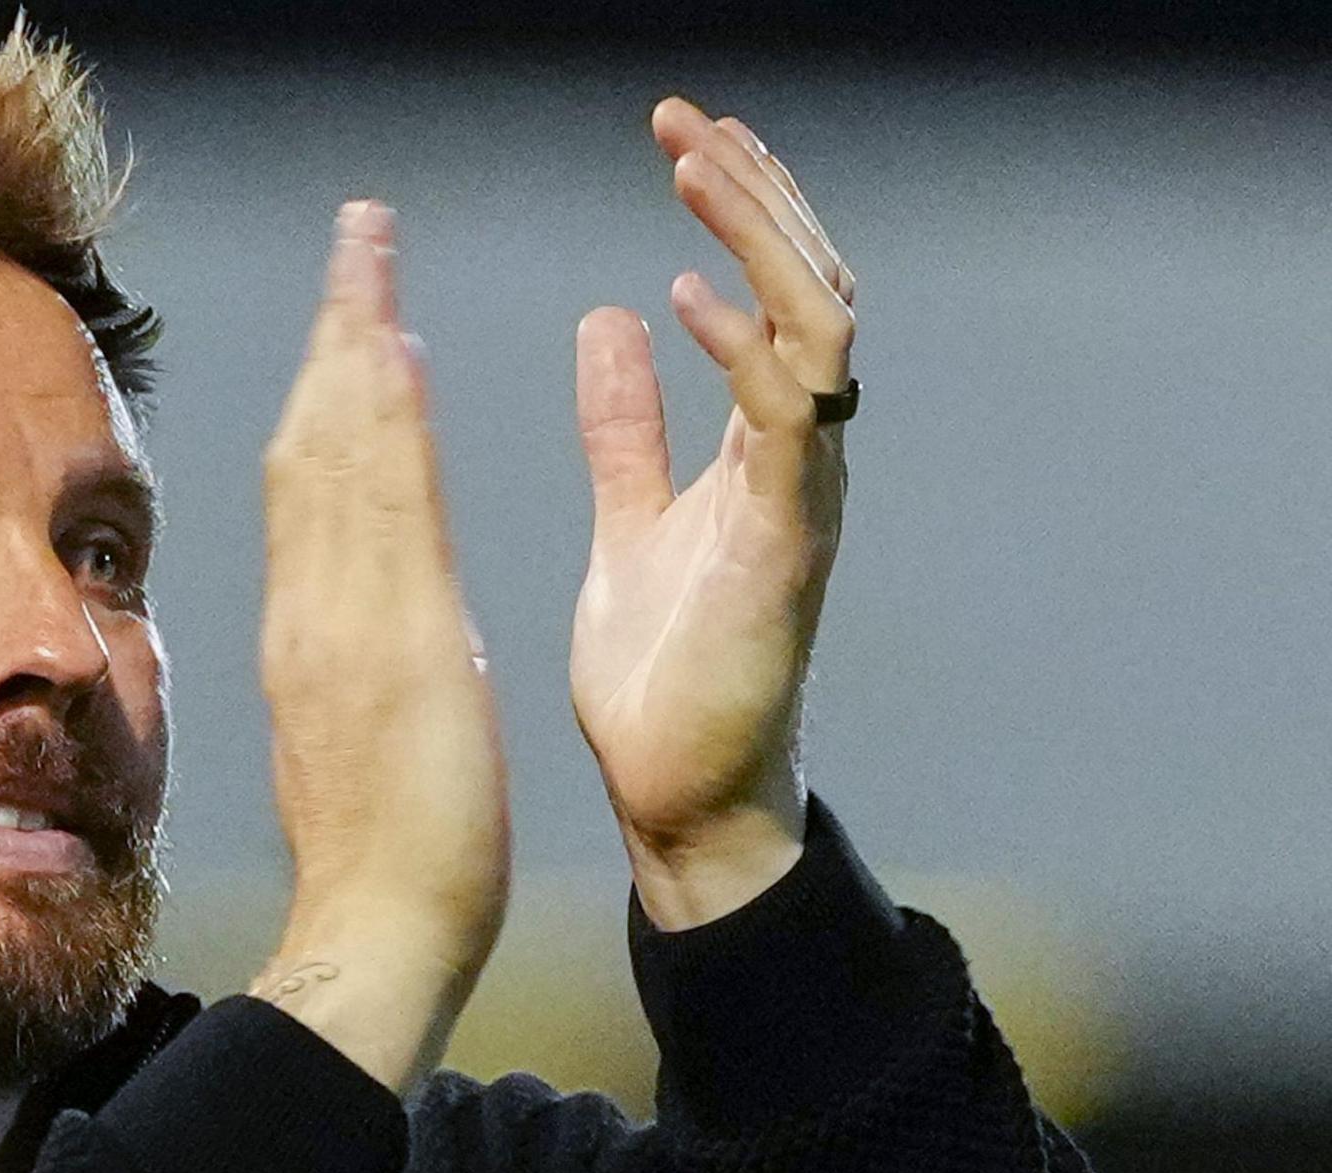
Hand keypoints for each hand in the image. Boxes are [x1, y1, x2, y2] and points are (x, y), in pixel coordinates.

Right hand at [252, 200, 509, 1093]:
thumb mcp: (350, 731)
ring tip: (374, 260)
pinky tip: (395, 358)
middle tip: (360, 235)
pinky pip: (381, 512)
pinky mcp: (386, 648)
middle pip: (315, 446)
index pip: (312, 482)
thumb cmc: (379, 854)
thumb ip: (344, 659)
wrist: (376, 936)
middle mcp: (312, 610)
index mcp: (309, 631)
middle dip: (340, 331)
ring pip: (340, 460)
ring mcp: (341, 625)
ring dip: (358, 349)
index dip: (332, 384)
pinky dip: (381, 428)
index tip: (354, 310)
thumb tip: (346, 613)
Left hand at [570, 99, 856, 927]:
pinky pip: (780, 427)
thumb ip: (630, 426)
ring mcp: (798, 499)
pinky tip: (682, 300)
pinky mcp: (780, 548)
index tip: (688, 137)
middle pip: (809, 288)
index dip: (742, 212)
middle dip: (754, 194)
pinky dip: (741, 354)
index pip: (774, 295)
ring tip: (695, 166)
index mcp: (761, 449)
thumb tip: (614, 323)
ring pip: (815, 331)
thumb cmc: (667, 673)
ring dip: (757, 240)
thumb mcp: (633, 520)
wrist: (684, 796)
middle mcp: (795, 460)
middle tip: (687, 118)